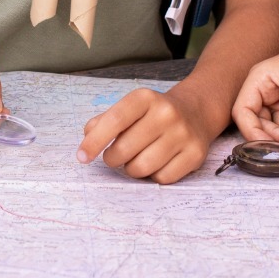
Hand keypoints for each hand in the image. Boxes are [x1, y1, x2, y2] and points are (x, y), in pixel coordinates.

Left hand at [79, 87, 213, 183]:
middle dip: (113, 158)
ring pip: (141, 168)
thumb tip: (88, 136)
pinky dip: (153, 176)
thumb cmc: (153, 113)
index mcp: (146, 98)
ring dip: (132, 169)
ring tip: (137, 159)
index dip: (94, 141)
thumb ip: (105, 121)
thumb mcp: (130, 107)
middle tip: (115, 156)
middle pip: (124, 150)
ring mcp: (183, 134)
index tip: (82, 156)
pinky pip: (161, 179)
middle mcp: (167, 113)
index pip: (114, 121)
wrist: (196, 111)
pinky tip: (158, 163)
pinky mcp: (195, 155)